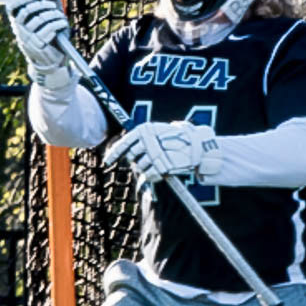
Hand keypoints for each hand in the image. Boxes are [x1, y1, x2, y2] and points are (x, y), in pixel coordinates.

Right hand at [6, 0, 72, 91]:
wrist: (49, 62)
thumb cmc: (47, 39)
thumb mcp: (41, 25)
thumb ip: (41, 11)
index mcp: (18, 24)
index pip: (12, 8)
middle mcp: (20, 31)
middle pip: (27, 11)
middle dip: (41, 4)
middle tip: (52, 6)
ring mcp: (28, 39)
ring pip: (40, 19)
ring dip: (53, 14)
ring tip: (60, 15)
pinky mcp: (39, 45)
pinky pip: (48, 29)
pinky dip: (58, 23)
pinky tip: (63, 23)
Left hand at [105, 120, 222, 183]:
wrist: (199, 147)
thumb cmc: (178, 140)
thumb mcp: (160, 133)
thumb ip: (144, 139)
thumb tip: (125, 151)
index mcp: (146, 130)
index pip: (125, 142)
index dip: (114, 153)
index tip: (107, 162)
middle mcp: (148, 140)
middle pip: (132, 156)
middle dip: (137, 160)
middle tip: (150, 159)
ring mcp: (155, 154)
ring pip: (140, 167)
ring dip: (148, 168)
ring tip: (161, 162)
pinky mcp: (162, 166)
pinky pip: (150, 175)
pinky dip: (154, 176)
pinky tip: (162, 171)